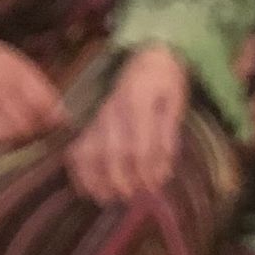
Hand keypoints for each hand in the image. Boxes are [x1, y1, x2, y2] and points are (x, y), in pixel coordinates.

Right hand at [0, 25, 67, 145]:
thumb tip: (62, 117)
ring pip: (9, 136)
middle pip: (29, 124)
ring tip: (14, 132)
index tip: (55, 123)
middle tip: (35, 132)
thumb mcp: (14, 62)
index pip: (45, 104)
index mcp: (14, 71)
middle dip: (36, 132)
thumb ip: (37, 88)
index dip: (54, 119)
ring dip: (16, 139)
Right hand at [67, 45, 188, 202]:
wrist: (148, 55)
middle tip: (130, 198)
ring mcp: (99, 114)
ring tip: (105, 198)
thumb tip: (162, 173)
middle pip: (111, 152)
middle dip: (120, 180)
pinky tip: (85, 188)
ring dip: (95, 178)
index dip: (143, 171)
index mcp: (138, 102)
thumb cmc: (166, 81)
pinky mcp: (92, 121)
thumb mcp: (175, 104)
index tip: (151, 189)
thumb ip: (168, 137)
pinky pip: (78, 146)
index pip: (137, 145)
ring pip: (89, 150)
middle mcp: (113, 109)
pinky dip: (79, 169)